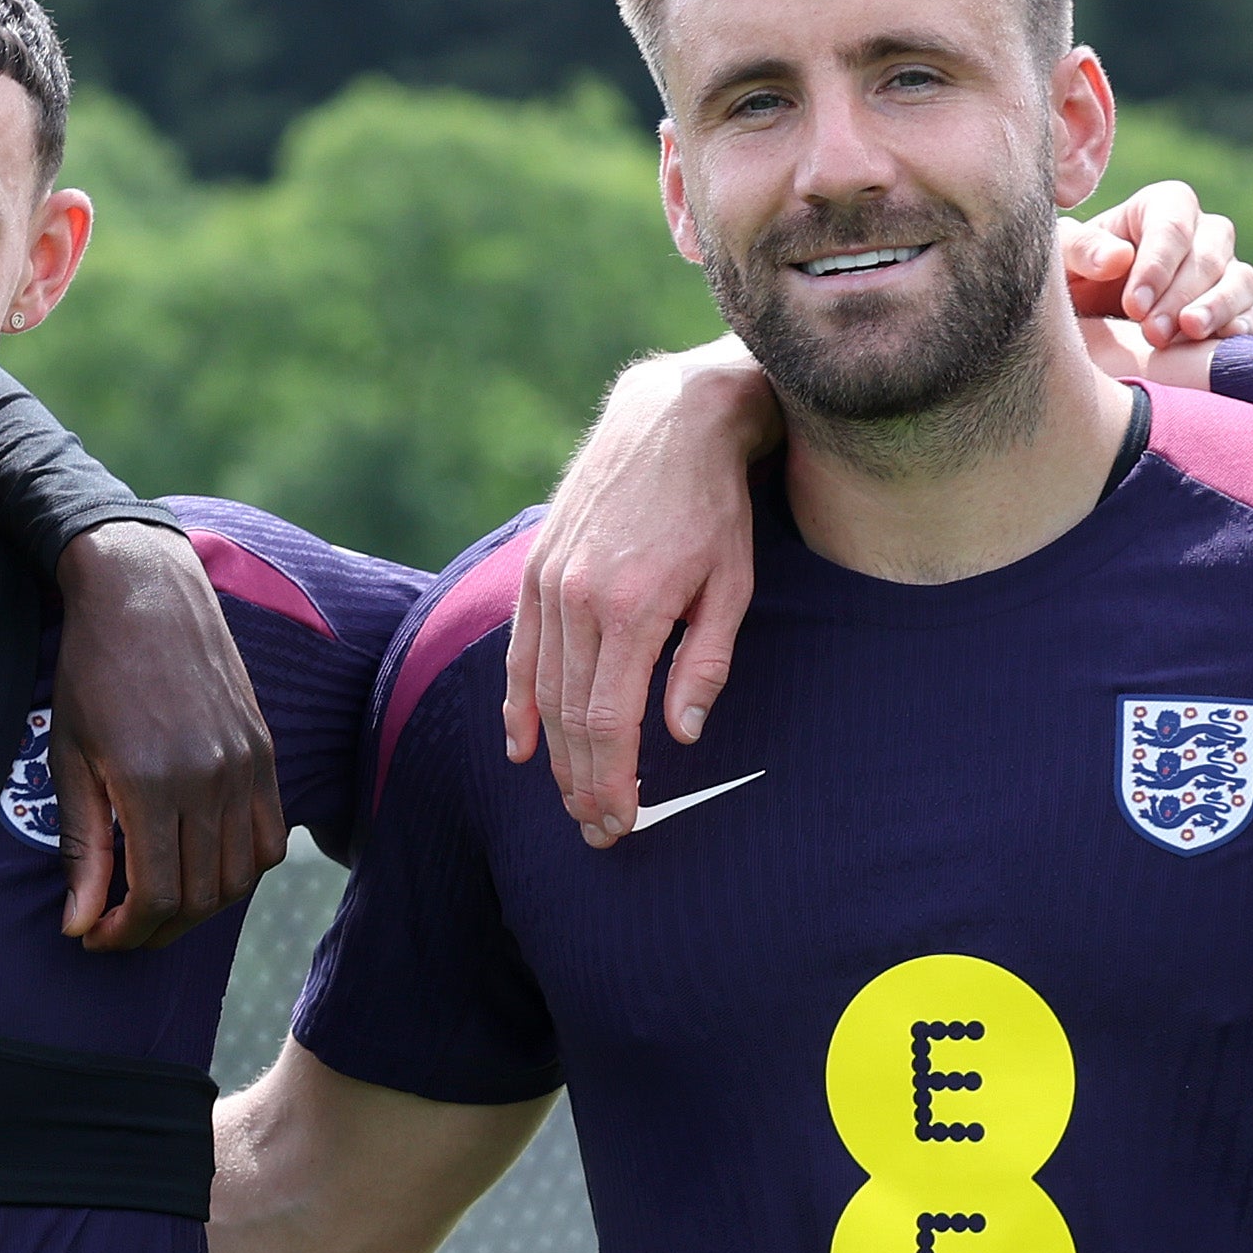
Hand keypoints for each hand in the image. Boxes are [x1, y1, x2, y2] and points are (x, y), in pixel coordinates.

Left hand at [49, 522, 284, 947]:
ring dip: (198, 906)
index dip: (124, 932)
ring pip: (238, 877)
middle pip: (199, 896)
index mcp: (152, 784)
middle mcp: (210, 781)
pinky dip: (240, 870)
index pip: (154, 895)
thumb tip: (80, 923)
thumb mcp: (71, 758)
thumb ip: (83, 846)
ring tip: (157, 904)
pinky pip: (268, 839)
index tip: (95, 935)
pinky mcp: (264, 754)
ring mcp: (246, 768)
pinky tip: (202, 867)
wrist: (144, 592)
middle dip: (155, 928)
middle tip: (118, 928)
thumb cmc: (93, 670)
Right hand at [502, 347, 779, 846]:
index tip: (620, 822)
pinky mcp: (536, 567)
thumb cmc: (716, 509)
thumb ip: (702, 664)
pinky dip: (519, 703)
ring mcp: (549, 581)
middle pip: (570, 717)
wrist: (672, 421)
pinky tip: (522, 746)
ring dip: (555, 755)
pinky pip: (521, 651)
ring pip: (544, 690)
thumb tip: (680, 736)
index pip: (609, 722)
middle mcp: (579, 598)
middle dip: (582, 783)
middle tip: (599, 831)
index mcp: (632, 609)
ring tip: (572, 799)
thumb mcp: (732, 587)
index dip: (612, 780)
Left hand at [1064, 182, 1252, 382]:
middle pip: (1209, 255)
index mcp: (1163, 206)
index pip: (1172, 225)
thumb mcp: (1064, 260)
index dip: (1157, 265)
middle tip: (1152, 332)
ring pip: (1242, 280)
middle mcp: (1204, 233)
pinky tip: (1225, 340)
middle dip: (1180, 295)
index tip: (1133, 305)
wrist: (1092, 318)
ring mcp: (1227, 271)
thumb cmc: (1078, 278)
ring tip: (1189, 333)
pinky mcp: (1240, 309)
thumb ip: (1081, 250)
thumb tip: (1118, 258)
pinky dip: (1248, 326)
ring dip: (1218, 308)